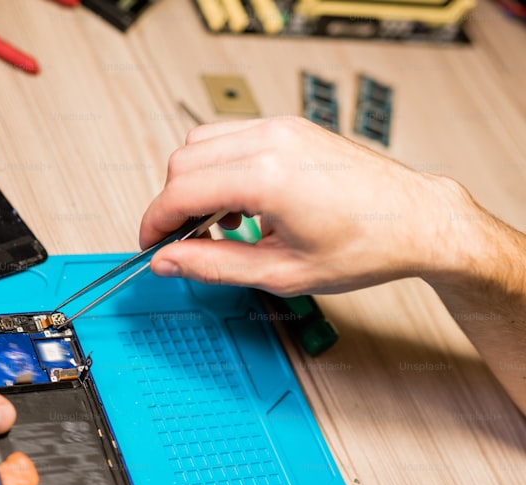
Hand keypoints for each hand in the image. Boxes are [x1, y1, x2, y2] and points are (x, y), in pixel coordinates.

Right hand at [140, 116, 478, 295]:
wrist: (416, 220)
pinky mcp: (291, 128)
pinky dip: (219, 167)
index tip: (151, 244)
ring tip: (218, 223)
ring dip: (194, 182)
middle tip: (184, 240)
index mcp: (268, 177)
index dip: (155, 221)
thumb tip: (168, 262)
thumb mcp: (281, 272)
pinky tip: (240, 202)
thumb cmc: (367, 245)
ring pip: (202, 142)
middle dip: (172, 202)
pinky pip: (231, 137)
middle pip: (183, 160)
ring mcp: (283, 129)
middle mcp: (273, 142)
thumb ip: (214, 266)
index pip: (181, 190)